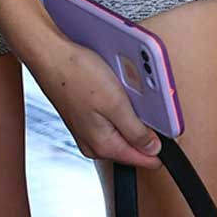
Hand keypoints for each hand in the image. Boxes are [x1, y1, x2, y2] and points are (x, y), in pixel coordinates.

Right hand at [23, 37, 162, 168]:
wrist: (49, 55)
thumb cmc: (76, 74)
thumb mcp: (116, 104)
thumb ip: (137, 131)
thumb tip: (153, 149)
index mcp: (103, 146)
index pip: (145, 161)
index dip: (161, 146)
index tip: (167, 131)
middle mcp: (93, 145)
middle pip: (134, 148)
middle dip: (145, 129)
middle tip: (142, 104)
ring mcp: (88, 133)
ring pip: (123, 134)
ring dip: (132, 118)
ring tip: (124, 96)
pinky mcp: (85, 120)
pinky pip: (112, 123)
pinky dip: (119, 110)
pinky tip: (114, 93)